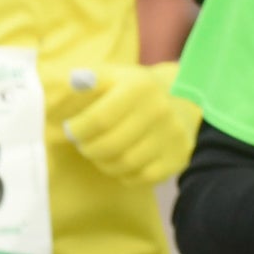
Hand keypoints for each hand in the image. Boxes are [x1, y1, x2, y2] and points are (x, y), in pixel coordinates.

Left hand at [59, 63, 200, 186]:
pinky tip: (120, 161)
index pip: (99, 119)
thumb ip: (89, 78)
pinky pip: (143, 177)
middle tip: (83, 144)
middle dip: (88, 148)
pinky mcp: (179, 157)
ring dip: (103, 162)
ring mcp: (173, 136)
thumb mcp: (113, 75)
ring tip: (99, 152)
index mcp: (140, 87)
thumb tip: (71, 82)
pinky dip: (126, 174)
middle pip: (110, 145)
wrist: (182, 97)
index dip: (77, 129)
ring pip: (125, 164)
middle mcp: (160, 110)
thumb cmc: (134, 89)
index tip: (71, 129)